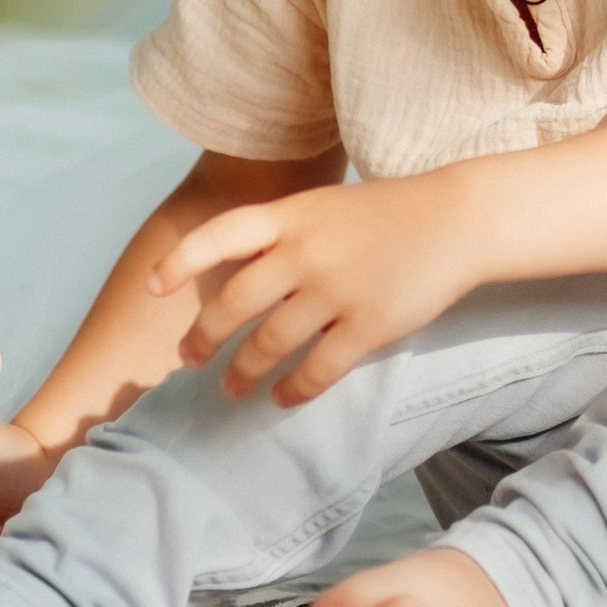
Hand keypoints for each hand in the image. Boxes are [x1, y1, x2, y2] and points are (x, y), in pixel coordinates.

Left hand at [156, 172, 475, 403]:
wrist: (455, 220)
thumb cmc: (384, 213)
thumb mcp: (321, 207)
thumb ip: (279, 235)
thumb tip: (231, 276)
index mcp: (289, 217)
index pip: (218, 237)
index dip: (180, 263)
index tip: (151, 287)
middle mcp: (305, 253)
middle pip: (235, 305)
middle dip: (205, 338)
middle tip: (191, 359)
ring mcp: (336, 291)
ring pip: (270, 345)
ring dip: (244, 373)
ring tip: (232, 388)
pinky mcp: (368, 325)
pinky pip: (318, 369)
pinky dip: (294, 390)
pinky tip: (283, 399)